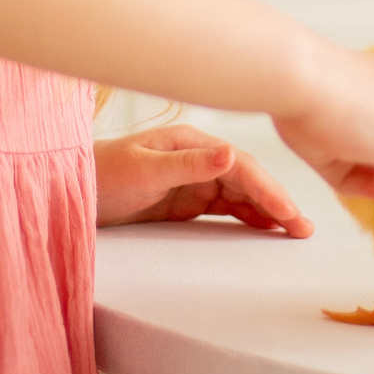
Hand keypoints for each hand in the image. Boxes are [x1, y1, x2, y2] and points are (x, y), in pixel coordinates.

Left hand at [95, 124, 313, 235]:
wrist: (69, 192)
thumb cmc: (101, 175)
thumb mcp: (143, 170)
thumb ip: (187, 164)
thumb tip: (230, 152)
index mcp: (190, 142)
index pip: (239, 164)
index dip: (266, 188)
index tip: (288, 213)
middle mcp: (197, 158)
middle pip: (247, 179)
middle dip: (277, 202)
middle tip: (304, 229)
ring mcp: (192, 179)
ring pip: (240, 194)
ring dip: (268, 210)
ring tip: (296, 231)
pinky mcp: (185, 200)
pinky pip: (225, 207)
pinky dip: (247, 216)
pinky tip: (266, 227)